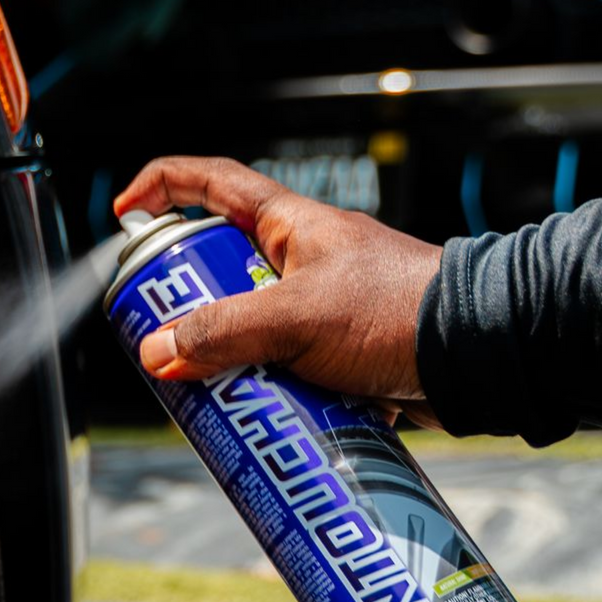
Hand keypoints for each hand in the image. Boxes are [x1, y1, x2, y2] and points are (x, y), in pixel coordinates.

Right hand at [115, 156, 443, 404]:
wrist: (477, 353)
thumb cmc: (399, 310)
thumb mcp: (296, 317)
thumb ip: (222, 333)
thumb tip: (157, 353)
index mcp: (289, 226)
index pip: (212, 184)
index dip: (162, 189)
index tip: (124, 214)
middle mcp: (297, 262)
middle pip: (213, 275)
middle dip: (182, 312)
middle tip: (160, 343)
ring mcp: (313, 309)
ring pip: (240, 331)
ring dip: (220, 365)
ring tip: (209, 394)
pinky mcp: (329, 354)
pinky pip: (272, 371)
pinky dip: (256, 393)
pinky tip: (251, 417)